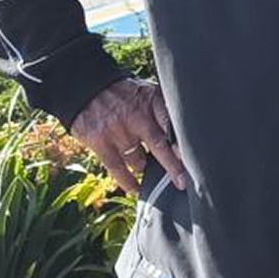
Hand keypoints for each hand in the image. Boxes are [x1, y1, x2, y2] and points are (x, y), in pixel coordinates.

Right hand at [70, 78, 189, 195]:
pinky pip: (117, 168)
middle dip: (172, 166)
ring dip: (147, 170)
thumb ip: (163, 111)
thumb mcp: (147, 93)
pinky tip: (136, 189)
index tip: (192, 158)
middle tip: (182, 182)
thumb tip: (182, 135)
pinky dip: (127, 181)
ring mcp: (117, 130)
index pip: (171, 122)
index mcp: (151, 101)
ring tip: (155, 178)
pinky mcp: (99, 142)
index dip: (180, 142)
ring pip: (138, 160)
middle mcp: (135, 116)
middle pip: (158, 146)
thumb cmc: (124, 94)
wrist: (86, 88)